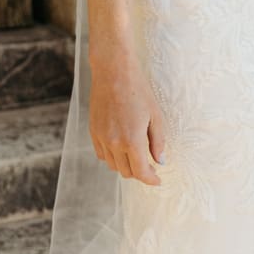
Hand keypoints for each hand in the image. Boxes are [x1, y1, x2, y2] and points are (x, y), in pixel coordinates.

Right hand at [90, 50, 165, 185]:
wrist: (113, 73)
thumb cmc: (139, 91)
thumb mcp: (156, 116)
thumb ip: (158, 141)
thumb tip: (160, 161)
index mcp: (132, 140)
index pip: (141, 172)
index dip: (151, 180)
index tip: (158, 180)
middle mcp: (114, 143)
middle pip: (126, 171)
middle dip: (140, 172)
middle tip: (150, 167)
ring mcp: (101, 138)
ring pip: (113, 165)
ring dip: (125, 166)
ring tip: (136, 157)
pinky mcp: (93, 132)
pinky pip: (101, 154)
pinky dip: (112, 157)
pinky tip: (121, 149)